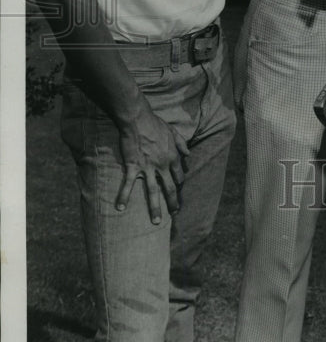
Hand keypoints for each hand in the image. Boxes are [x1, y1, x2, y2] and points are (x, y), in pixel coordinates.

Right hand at [116, 104, 189, 224]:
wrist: (138, 119)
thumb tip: (188, 153)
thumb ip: (181, 143)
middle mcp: (162, 165)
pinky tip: (120, 208)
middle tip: (174, 214)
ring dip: (155, 208)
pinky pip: (129, 184)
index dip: (178, 185)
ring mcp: (148, 167)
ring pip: (153, 191)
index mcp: (172, 157)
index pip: (178, 176)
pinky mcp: (133, 166)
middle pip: (170, 188)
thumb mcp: (173, 131)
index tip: (176, 191)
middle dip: (173, 203)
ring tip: (157, 222)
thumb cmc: (155, 123)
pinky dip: (124, 196)